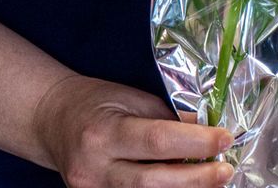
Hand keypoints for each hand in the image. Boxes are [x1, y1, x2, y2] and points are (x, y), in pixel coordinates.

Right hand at [33, 74, 231, 187]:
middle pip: (153, 182)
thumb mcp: (130, 98)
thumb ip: (167, 117)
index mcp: (103, 133)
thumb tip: (206, 132)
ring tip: (213, 180)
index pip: (157, 141)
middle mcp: (94, 169)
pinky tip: (186, 187)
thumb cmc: (94, 102)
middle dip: (196, 179)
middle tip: (226, 170)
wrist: (51, 120)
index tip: (225, 138)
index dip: (196, 143)